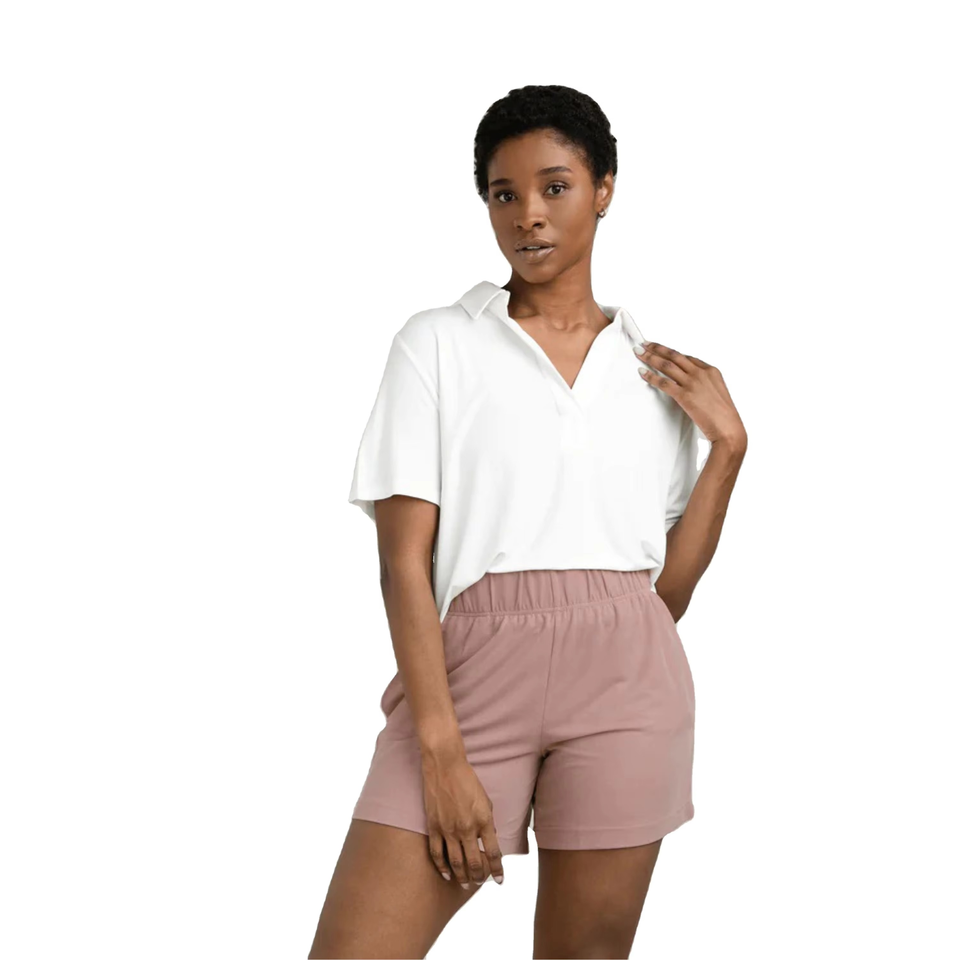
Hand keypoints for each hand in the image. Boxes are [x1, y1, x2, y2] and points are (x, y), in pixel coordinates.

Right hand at [420, 749, 504, 887]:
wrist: (445, 766)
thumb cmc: (467, 780)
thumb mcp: (485, 800)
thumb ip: (488, 821)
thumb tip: (489, 838)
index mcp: (483, 820)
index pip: (493, 852)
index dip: (497, 869)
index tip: (500, 880)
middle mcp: (467, 828)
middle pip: (474, 862)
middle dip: (479, 877)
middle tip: (480, 882)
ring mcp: (449, 829)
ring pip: (456, 862)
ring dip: (462, 877)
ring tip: (465, 884)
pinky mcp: (434, 827)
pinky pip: (437, 853)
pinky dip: (442, 867)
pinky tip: (446, 874)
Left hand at [635, 342, 746, 449]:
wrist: (728, 429)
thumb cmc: (723, 416)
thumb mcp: (717, 393)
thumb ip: (704, 385)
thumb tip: (692, 386)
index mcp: (711, 371)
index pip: (687, 357)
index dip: (671, 352)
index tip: (660, 349)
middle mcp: (701, 373)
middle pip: (674, 356)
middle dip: (657, 348)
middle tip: (644, 344)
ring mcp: (693, 383)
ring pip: (666, 365)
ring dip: (650, 357)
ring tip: (639, 353)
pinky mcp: (685, 395)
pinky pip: (663, 382)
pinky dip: (651, 376)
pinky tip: (642, 372)